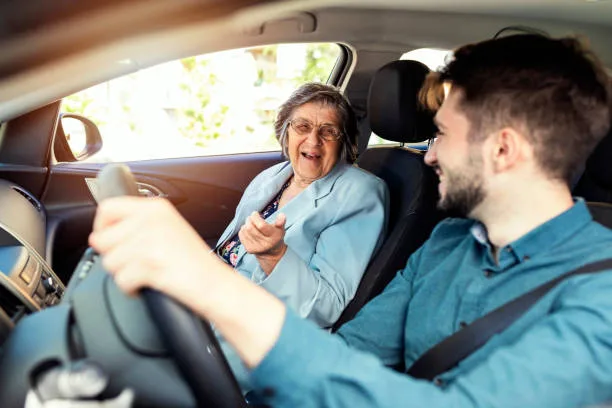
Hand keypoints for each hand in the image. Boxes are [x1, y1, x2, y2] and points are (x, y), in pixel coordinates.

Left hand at [90, 197, 285, 367]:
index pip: (108, 208)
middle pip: (102, 238)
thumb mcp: (168, 228)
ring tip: (147, 273)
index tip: (111, 241)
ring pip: (109, 261)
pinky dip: (131, 289)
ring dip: (124, 273)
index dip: (102, 227)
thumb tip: (101, 232)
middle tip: (136, 262)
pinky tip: (149, 284)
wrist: (215, 284)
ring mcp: (150, 240)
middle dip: (114, 257)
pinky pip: (120, 280)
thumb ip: (138, 224)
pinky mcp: (149, 263)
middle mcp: (151, 219)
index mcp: (156, 207)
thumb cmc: (194, 262)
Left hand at [239, 212, 286, 273]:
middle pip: (250, 228)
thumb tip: (282, 215)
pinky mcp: (249, 249)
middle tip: (252, 217)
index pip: (261, 226)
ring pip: (245, 230)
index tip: (255, 213)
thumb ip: (281, 221)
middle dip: (249, 219)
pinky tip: (247, 230)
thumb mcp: (281, 228)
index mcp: (274, 237)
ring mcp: (256, 248)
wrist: (272, 253)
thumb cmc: (275, 236)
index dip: (255, 217)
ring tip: (250, 223)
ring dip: (246, 224)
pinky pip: (241, 235)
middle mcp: (265, 244)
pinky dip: (243, 229)